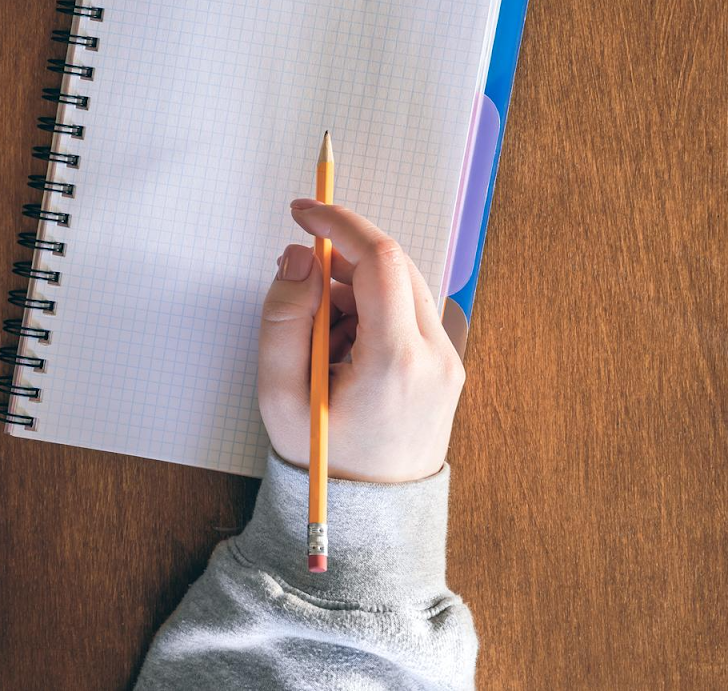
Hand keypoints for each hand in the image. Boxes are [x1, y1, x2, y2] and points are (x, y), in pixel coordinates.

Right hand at [257, 201, 465, 482]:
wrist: (369, 516)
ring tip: (320, 342)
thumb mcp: (279, 392)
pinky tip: (341, 350)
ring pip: (402, 286)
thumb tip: (299, 257)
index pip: (380, 259)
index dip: (340, 223)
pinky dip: (370, 311)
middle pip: (394, 266)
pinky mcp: (446, 366)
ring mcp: (448, 361)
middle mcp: (435, 355)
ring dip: (354, 289)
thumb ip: (282, 317)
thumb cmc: (322, 457)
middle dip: (341, 259)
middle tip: (300, 284)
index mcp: (396, 361)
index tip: (303, 211)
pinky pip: (409, 312)